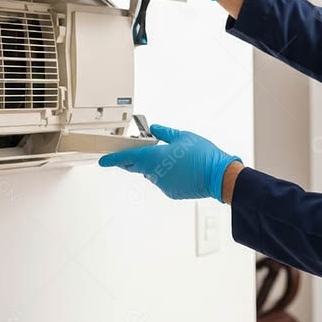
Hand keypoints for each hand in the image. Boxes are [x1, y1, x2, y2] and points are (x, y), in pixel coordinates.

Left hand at [98, 124, 241, 201]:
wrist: (219, 176)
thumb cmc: (202, 155)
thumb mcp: (183, 137)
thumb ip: (165, 133)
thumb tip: (155, 130)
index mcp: (154, 157)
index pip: (127, 158)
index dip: (113, 159)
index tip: (103, 160)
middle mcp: (154, 173)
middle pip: (136, 166)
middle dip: (132, 160)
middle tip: (134, 151)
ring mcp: (162, 184)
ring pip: (151, 173)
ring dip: (154, 165)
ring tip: (170, 156)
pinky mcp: (171, 192)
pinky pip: (163, 181)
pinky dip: (166, 174)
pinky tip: (179, 168)